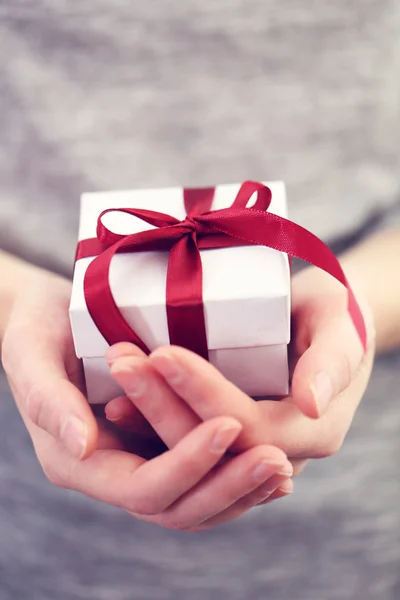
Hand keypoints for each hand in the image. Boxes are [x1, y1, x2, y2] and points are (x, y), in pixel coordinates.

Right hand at [1, 270, 292, 530]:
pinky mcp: (159, 446)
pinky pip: (203, 479)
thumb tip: (83, 445)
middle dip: (228, 486)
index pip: (143, 488)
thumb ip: (48, 401)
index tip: (229, 425)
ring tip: (285, 464)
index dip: (187, 463)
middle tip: (278, 459)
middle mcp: (113, 473)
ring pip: (196, 502)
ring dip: (241, 489)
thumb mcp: (31, 354)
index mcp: (80, 462)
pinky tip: (274, 457)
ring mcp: (139, 462)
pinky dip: (237, 476)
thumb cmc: (37, 328)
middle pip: (177, 508)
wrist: (50, 319)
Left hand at [107, 264, 374, 497]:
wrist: (327, 322)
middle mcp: (281, 450)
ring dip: (149, 414)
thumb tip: (313, 403)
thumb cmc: (336, 313)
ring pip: (193, 447)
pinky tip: (117, 401)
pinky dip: (151, 425)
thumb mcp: (340, 324)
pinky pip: (188, 441)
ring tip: (116, 373)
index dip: (202, 392)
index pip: (247, 423)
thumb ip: (333, 361)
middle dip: (162, 403)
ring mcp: (252, 447)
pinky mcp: (231, 436)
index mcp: (312, 430)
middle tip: (122, 361)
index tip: (163, 352)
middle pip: (211, 441)